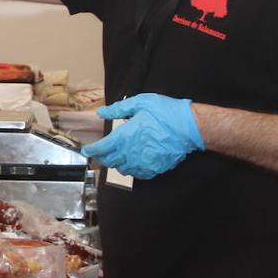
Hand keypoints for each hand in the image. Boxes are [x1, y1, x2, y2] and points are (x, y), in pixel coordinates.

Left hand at [82, 93, 203, 179]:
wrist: (190, 127)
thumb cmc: (165, 113)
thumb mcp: (141, 103)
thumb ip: (119, 109)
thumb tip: (102, 112)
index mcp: (125, 136)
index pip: (102, 147)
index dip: (92, 150)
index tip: (86, 151)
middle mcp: (131, 152)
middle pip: (109, 160)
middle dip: (102, 157)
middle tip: (99, 153)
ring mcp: (143, 163)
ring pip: (122, 168)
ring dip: (116, 163)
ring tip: (115, 156)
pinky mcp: (154, 168)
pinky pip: (137, 174)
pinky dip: (131, 169)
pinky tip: (132, 162)